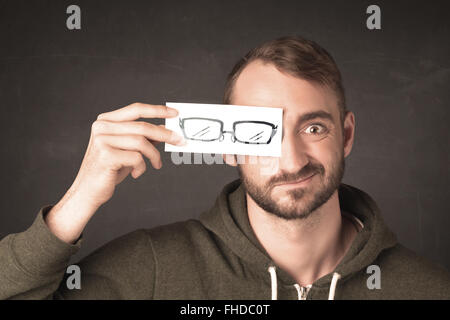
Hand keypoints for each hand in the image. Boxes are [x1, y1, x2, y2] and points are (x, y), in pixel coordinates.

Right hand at [45, 102, 183, 242]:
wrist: (88, 191)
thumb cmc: (110, 170)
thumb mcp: (129, 150)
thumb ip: (143, 138)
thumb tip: (164, 129)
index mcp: (106, 121)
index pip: (136, 109)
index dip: (157, 110)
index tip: (175, 113)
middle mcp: (102, 127)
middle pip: (142, 126)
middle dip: (165, 134)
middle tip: (180, 141)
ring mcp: (102, 140)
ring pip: (141, 142)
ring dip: (154, 155)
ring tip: (156, 165)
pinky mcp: (106, 155)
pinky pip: (136, 157)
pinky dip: (142, 167)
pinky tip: (137, 174)